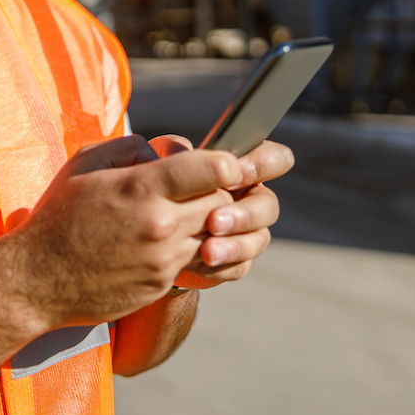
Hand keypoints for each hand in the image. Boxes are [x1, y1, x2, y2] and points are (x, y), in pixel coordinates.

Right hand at [0, 135, 241, 329]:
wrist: (36, 280)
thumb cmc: (58, 216)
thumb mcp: (84, 164)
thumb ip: (130, 147)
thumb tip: (162, 152)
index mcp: (142, 188)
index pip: (214, 170)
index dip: (224, 165)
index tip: (217, 166)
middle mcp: (160, 225)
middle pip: (222, 202)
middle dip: (216, 192)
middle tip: (198, 188)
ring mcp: (163, 259)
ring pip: (214, 235)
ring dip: (204, 222)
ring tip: (176, 214)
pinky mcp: (161, 284)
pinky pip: (193, 260)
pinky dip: (187, 248)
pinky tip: (159, 241)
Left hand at [146, 136, 293, 289]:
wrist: (141, 229)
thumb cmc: (154, 184)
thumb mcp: (157, 162)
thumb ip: (171, 150)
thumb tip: (182, 147)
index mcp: (239, 167)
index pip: (272, 158)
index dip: (260, 165)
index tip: (231, 174)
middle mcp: (249, 197)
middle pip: (268, 205)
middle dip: (245, 214)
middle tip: (214, 221)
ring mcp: (245, 230)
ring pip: (259, 239)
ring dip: (235, 246)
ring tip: (207, 251)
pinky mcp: (234, 258)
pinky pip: (240, 266)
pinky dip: (220, 267)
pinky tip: (194, 265)